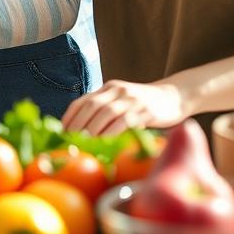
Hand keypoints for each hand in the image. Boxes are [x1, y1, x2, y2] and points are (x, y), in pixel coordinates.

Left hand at [62, 79, 188, 135]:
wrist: (174, 97)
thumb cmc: (142, 106)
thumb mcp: (121, 102)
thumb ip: (104, 111)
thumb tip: (81, 134)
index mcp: (107, 88)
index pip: (82, 101)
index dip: (70, 117)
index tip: (60, 132)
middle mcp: (117, 90)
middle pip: (91, 106)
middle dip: (78, 125)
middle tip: (69, 142)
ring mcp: (132, 99)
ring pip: (107, 113)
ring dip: (93, 129)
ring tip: (84, 144)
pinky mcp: (146, 110)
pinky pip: (126, 121)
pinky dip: (113, 132)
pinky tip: (107, 143)